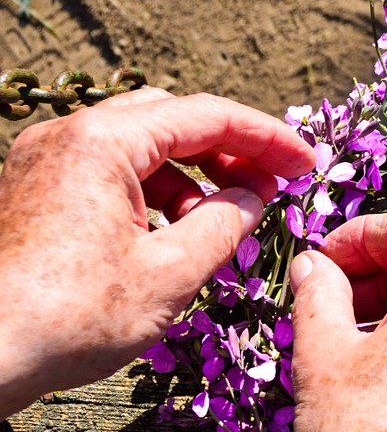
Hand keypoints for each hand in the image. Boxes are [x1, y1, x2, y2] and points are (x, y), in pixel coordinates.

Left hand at [0, 89, 315, 415]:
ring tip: (224, 221)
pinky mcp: (35, 194)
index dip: (266, 138)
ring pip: (139, 148)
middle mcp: (68, 138)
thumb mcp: (171, 271)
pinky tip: (175, 235)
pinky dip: (154, 194)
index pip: (206, 116)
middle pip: (170, 121)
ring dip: (192, 177)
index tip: (305, 163)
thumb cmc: (69, 316)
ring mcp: (45, 164)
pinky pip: (108, 175)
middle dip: (228, 151)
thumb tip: (253, 197)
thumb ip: (226, 222)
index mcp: (102, 142)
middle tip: (271, 186)